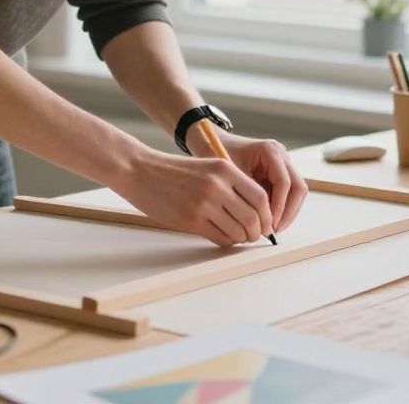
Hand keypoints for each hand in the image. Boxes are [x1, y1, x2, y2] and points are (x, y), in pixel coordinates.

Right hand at [109, 147, 275, 246]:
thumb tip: (254, 211)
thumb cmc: (174, 171)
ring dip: (242, 238)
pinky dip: (226, 241)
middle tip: (254, 235)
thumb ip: (230, 184)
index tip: (265, 223)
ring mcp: (205, 204)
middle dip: (257, 231)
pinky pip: (220, 238)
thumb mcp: (207, 167)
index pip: (260, 197)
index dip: (267, 214)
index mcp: (224, 169)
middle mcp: (218, 186)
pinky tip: (222, 236)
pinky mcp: (191, 220)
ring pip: (238, 231)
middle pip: (253, 217)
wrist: (141, 171)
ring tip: (237, 236)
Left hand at [215, 132, 307, 234]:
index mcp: (270, 150)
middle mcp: (281, 156)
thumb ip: (247, 194)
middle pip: (298, 188)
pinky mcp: (280, 174)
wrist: (214, 143)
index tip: (269, 224)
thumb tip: (260, 221)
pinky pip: (289, 195)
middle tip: (273, 230)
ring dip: (287, 213)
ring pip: (296, 193)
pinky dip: (282, 209)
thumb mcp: (231, 173)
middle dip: (288, 212)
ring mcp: (283, 165)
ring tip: (271, 229)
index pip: (284, 182)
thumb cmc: (219, 154)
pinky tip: (269, 222)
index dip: (279, 206)